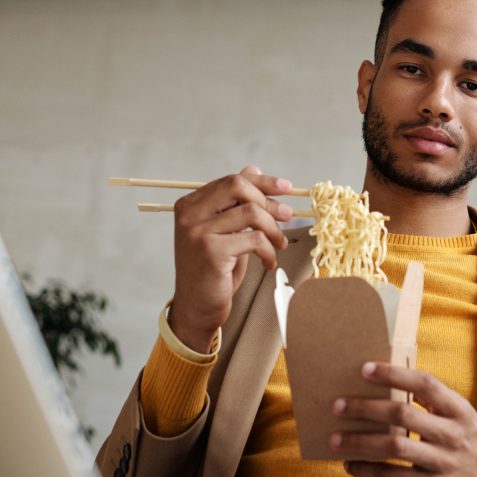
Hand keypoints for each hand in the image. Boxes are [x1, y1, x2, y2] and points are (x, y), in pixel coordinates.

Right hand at [168, 166, 294, 351]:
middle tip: (287, 217)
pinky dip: (269, 250)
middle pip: (238, 187)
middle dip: (269, 201)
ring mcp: (197, 231)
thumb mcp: (226, 232)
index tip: (286, 188)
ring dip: (273, 229)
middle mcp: (189, 214)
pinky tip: (269, 262)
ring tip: (280, 244)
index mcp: (190, 204)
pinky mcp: (211, 250)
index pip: (231, 181)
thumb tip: (253, 169)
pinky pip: (254, 238)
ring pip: (250, 212)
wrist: (197, 308)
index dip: (263, 182)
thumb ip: (235, 203)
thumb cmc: (214, 270)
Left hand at [330, 362, 476, 476]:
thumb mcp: (464, 419)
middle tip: (338, 405)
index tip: (365, 369)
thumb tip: (395, 383)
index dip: (394, 374)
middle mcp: (452, 433)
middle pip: (402, 413)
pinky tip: (351, 465)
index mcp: (459, 411)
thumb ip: (435, 403)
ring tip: (335, 438)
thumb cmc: (474, 447)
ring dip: (360, 441)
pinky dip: (368, 471)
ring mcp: (443, 461)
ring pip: (394, 445)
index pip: (425, 383)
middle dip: (365, 407)